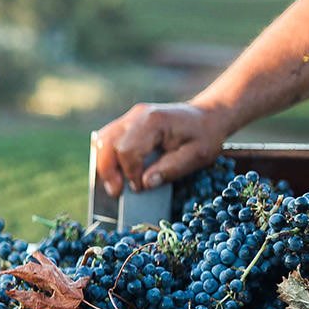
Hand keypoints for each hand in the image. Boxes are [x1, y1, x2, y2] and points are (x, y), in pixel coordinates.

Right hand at [92, 102, 230, 196]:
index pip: (127, 150)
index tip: (139, 188)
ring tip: (114, 184)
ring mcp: (129, 118)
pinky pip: (106, 139)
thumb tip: (145, 184)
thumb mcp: (197, 156)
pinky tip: (116, 171)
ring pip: (101, 141)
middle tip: (117, 192)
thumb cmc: (204, 136)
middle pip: (106, 144)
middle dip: (108, 171)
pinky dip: (106, 157)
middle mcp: (137, 116)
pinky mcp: (126, 124)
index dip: (129, 173)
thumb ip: (171, 169)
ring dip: (104, 165)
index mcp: (154, 121)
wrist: (207, 116)